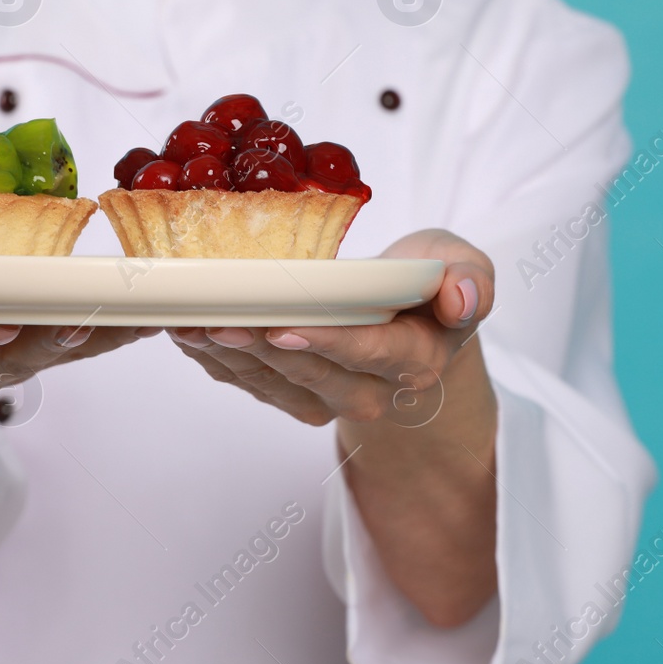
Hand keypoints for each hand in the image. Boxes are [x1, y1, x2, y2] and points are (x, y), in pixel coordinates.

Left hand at [166, 229, 494, 426]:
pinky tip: (190, 336)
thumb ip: (472, 280)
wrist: (408, 314)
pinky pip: (254, 385)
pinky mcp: (296, 395)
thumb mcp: (464, 265)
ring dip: (230, 358)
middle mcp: (373, 389)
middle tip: (219, 323)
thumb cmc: (430, 282)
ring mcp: (330, 398)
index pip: (368, 353)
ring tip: (191, 326)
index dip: (326, 343)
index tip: (283, 328)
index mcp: (415, 358)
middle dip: (262, 352)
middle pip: (311, 376)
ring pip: (275, 384)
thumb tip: (462, 297)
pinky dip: (219, 362)